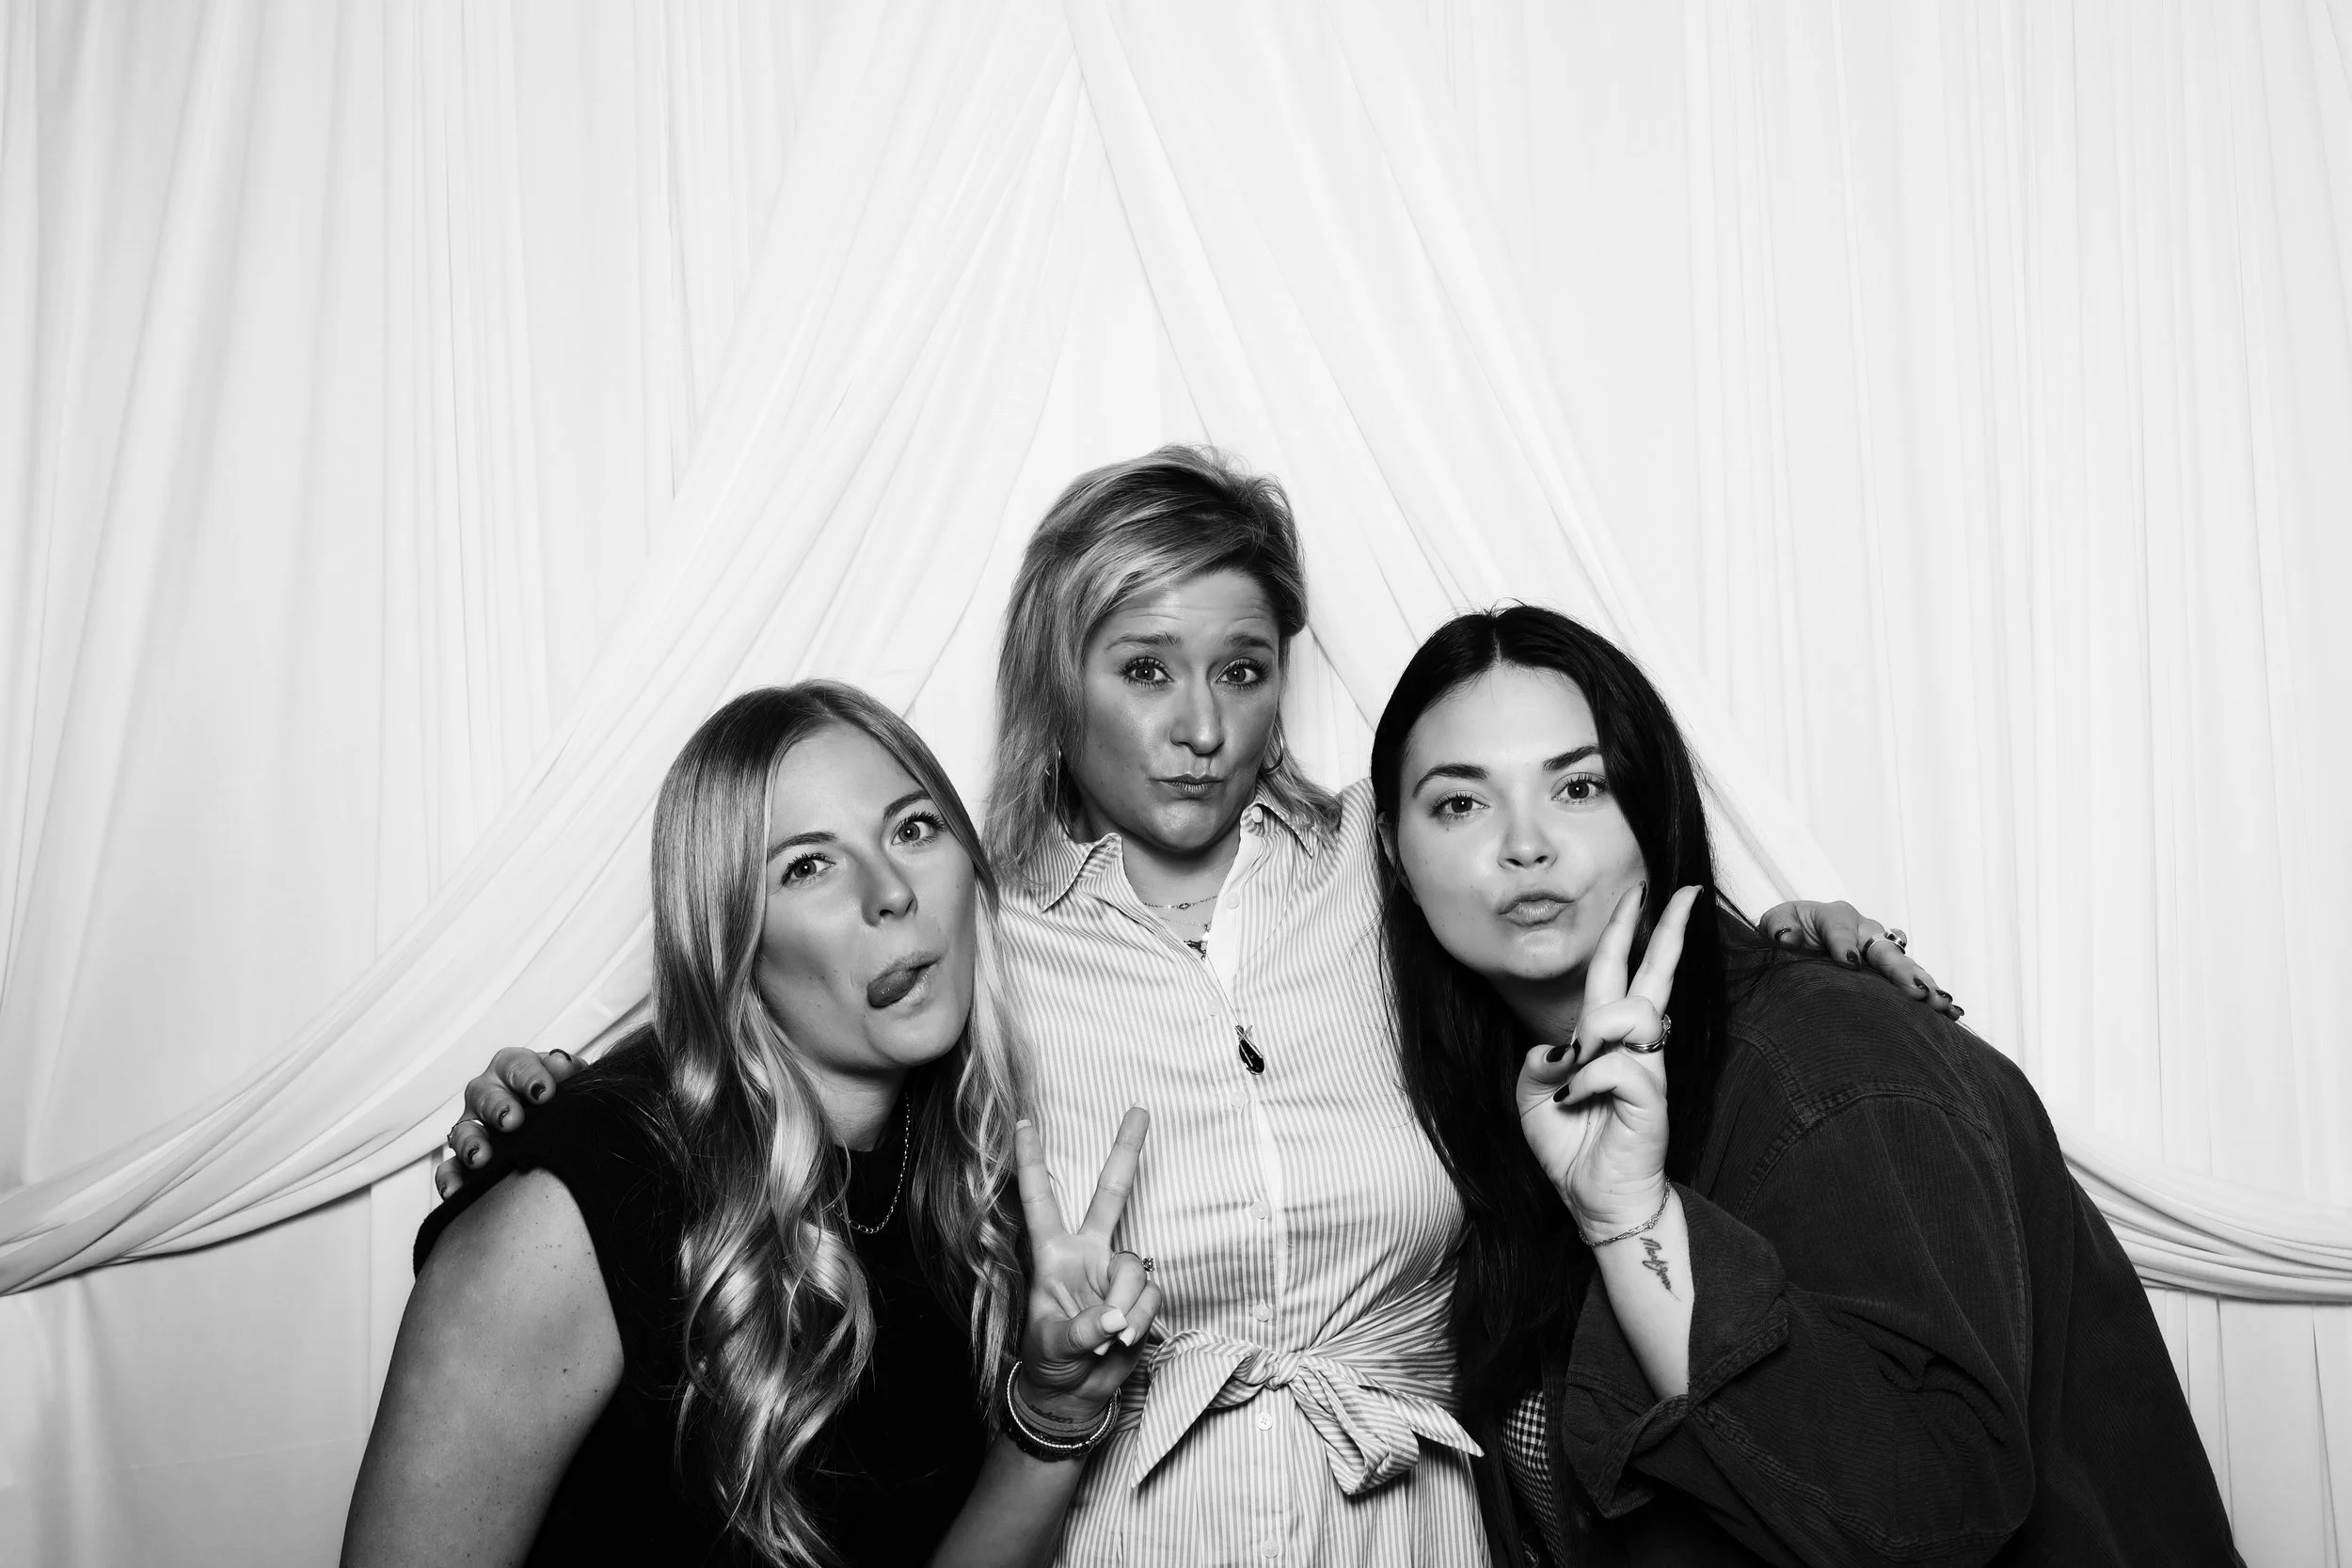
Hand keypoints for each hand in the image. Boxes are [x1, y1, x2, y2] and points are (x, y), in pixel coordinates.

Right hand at [433, 1048, 580, 1197]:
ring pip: (463, 1130)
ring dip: (470, 1143)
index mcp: (512, 1069)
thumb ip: (566, 1071)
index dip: (528, 1076)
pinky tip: (455, 1189)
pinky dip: (450, 1177)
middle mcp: (488, 1094)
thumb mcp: (569, 1081)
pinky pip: (450, 1167)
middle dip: (497, 1107)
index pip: (514, 1065)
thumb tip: (559, 1063)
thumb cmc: (559, 1098)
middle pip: (484, 1095)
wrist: (560, 1128)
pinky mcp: (465, 1157)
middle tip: (512, 1121)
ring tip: (481, 1157)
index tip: (544, 1092)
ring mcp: (474, 1125)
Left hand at [1012, 1109, 1162, 1421]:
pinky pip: (1151, 1296)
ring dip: (1126, 1306)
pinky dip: (1139, 1320)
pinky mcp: (1139, 1296)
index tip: (1024, 1122)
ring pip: (1133, 1268)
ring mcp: (1114, 1273)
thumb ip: (1084, 1328)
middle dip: (1126, 1153)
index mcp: (1051, 1255)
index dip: (1031, 1162)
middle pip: (1110, 1195)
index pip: (1039, 1200)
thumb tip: (1116, 1317)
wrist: (1074, 1393)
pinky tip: (1122, 1339)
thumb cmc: (1050, 1360)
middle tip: (1139, 1110)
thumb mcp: (1053, 1343)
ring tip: (1108, 1337)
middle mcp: (1086, 1254)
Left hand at [1516, 886, 1699, 1234]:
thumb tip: (1563, 1046)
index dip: (1628, 932)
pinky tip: (1577, 1101)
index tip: (1641, 893)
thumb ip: (1539, 1061)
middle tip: (1681, 891)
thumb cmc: (1572, 1145)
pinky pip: (1614, 1065)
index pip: (1618, 973)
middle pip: (1653, 975)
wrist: (1595, 1200)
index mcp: (1604, 1038)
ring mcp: (1647, 1069)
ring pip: (1632, 1013)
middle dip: (1665, 930)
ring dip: (1595, 1032)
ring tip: (1576, 1069)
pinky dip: (1585, 1080)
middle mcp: (1632, 1046)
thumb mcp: (1532, 1097)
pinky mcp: (1653, 1097)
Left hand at [1754, 900, 1958, 1017]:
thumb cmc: (1787, 929)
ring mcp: (1882, 948)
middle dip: (1900, 970)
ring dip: (1925, 984)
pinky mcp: (1890, 968)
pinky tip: (1952, 1011)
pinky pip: (1914, 979)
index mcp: (1834, 915)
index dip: (1843, 944)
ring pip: (1906, 965)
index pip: (1839, 927)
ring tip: (1941, 1004)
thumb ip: (1779, 928)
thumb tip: (1785, 938)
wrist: (1802, 935)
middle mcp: (1865, 929)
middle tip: (1916, 991)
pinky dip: (1932, 993)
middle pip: (1884, 948)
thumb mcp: (1776, 923)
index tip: (1848, 963)